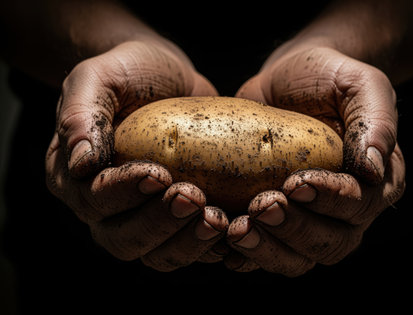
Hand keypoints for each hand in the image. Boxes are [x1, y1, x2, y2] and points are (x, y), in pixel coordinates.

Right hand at [45, 40, 228, 270]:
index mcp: (75, 177)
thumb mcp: (98, 77)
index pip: (94, 200)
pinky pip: (188, 245)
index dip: (125, 194)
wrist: (168, 76)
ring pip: (157, 253)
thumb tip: (81, 164)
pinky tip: (233, 227)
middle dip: (160, 224)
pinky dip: (210, 245)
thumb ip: (81, 114)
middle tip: (194, 198)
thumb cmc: (129, 72)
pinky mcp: (175, 216)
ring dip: (188, 242)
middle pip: (124, 239)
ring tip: (217, 218)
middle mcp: (104, 206)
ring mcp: (141, 214)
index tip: (159, 173)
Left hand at [227, 46, 405, 275]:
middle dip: (294, 229)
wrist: (284, 82)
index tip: (296, 182)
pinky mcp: (275, 220)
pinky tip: (222, 238)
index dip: (330, 200)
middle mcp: (346, 210)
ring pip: (297, 258)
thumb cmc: (326, 78)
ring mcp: (309, 220)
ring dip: (267, 249)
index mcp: (376, 182)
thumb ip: (376, 120)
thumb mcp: (359, 83)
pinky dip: (244, 254)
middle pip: (329, 243)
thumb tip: (374, 170)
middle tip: (261, 205)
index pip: (359, 205)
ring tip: (237, 228)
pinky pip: (265, 252)